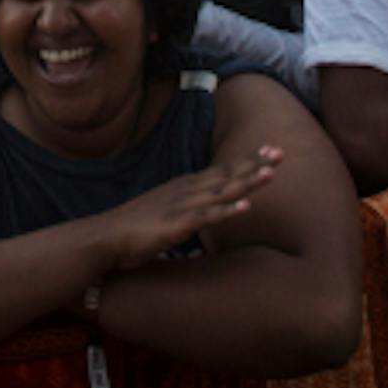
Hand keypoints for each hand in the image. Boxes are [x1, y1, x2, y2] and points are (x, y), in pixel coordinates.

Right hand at [94, 146, 280, 271]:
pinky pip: (206, 217)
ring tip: (271, 173)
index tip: (271, 150)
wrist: (106, 237)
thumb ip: (190, 207)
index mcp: (186, 187)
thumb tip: (207, 207)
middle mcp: (187, 191)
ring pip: (222, 191)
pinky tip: (246, 206)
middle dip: (255, 163)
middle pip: (227, 174)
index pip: (223, 169)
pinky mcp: (176, 225)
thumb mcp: (169, 211)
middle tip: (282, 151)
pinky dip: (227, 210)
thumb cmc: (137, 227)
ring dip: (247, 181)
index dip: (248, 160)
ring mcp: (182, 206)